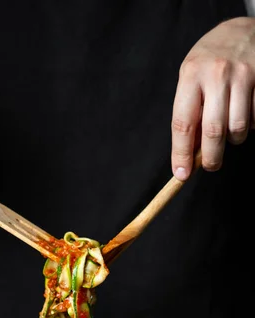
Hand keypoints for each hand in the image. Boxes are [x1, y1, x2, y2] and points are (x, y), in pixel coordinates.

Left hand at [172, 17, 254, 179]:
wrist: (243, 30)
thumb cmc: (210, 60)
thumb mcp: (190, 78)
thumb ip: (189, 112)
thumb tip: (190, 152)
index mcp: (191, 75)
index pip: (183, 124)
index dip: (182, 154)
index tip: (181, 174)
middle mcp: (217, 74)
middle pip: (213, 132)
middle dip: (210, 158)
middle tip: (210, 165)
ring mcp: (244, 76)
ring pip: (238, 129)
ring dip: (233, 140)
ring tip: (228, 131)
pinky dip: (250, 125)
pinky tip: (244, 114)